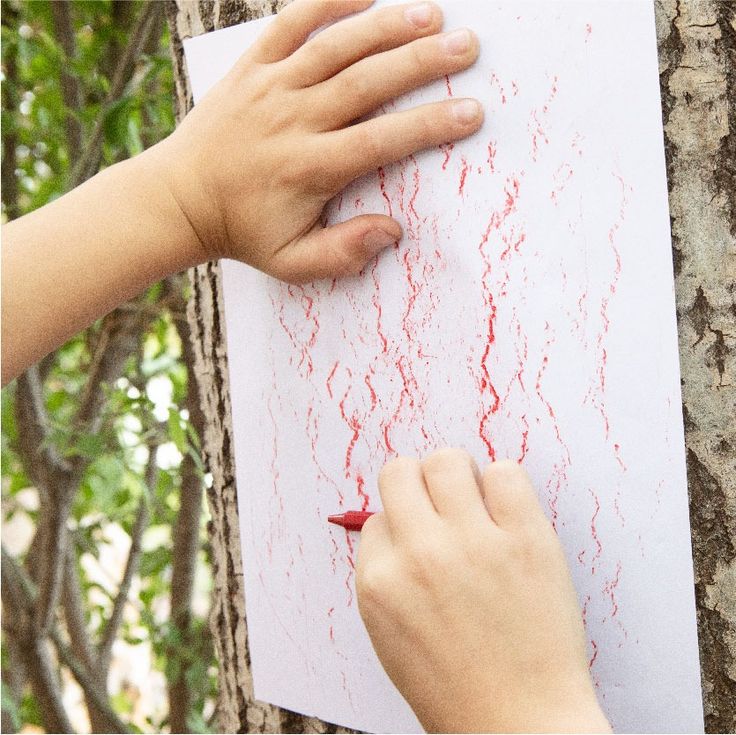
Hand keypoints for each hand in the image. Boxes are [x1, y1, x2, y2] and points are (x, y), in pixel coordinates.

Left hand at [156, 0, 481, 281]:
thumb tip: (392, 231)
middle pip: (367, 82)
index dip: (429, 125)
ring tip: (432, 14)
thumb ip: (343, 253)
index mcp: (309, 168)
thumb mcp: (291, 262)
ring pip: (336, 46)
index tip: (470, 112)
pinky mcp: (252, 67)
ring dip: (386, 26)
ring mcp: (271, 87)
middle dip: (422, 63)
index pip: (381, 141)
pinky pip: (291, 23)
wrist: (180, 200)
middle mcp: (293, 120)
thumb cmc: (242, 232)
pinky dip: (326, 2)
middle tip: (468, 46)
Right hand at [356, 450, 610, 733]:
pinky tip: (508, 512)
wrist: (521, 724)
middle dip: (417, 484)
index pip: (378, 516)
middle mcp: (419, 555)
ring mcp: (473, 543)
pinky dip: (504, 482)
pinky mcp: (525, 539)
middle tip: (443, 506)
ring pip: (447, 460)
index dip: (401, 527)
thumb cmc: (455, 686)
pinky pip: (505, 472)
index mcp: (378, 582)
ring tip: (475, 502)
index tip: (423, 542)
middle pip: (400, 472)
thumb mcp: (391, 633)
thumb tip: (394, 519)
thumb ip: (386, 573)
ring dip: (457, 474)